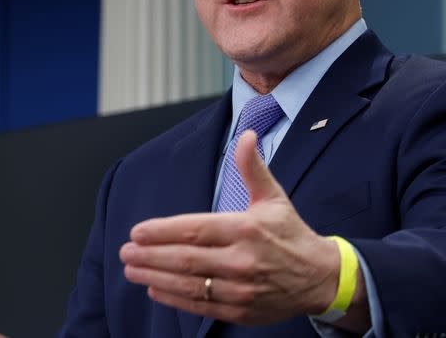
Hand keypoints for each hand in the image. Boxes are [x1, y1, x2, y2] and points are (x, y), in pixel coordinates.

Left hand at [119, 130, 339, 324]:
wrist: (320, 277)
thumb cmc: (290, 233)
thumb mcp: (273, 197)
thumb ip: (252, 167)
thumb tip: (246, 135)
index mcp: (247, 229)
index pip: (195, 229)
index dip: (163, 231)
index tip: (138, 230)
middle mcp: (242, 260)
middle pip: (186, 259)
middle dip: (150, 254)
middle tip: (125, 250)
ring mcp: (241, 288)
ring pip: (189, 284)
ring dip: (155, 276)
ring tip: (131, 268)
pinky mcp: (241, 310)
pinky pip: (201, 305)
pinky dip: (175, 297)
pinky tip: (155, 287)